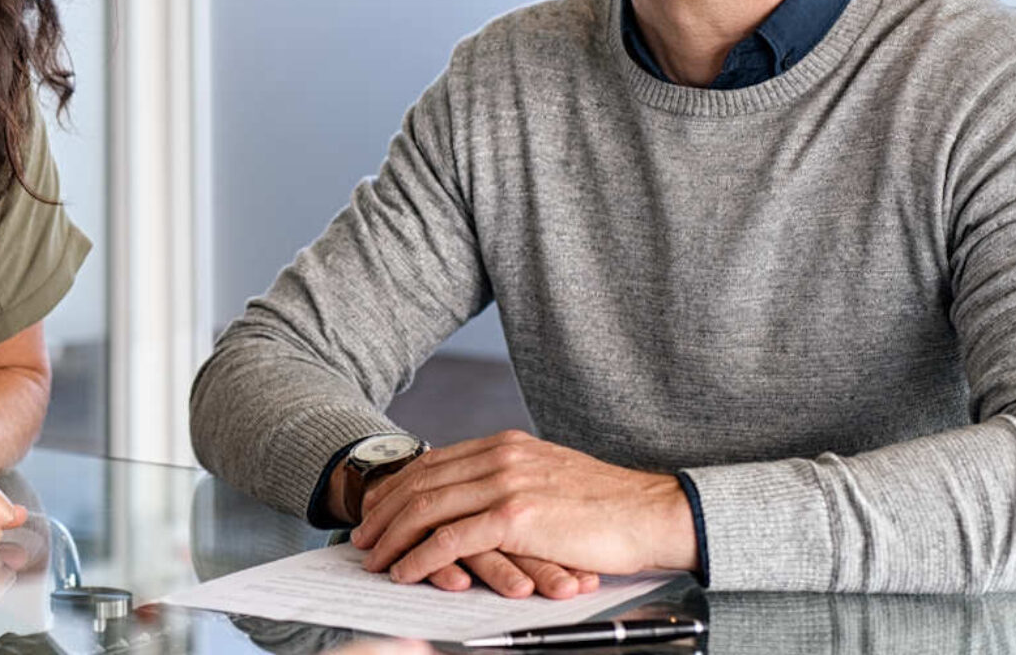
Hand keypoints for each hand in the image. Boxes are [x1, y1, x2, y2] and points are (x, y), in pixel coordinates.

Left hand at [350, 430, 694, 593]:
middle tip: (362, 538)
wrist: (653, 512)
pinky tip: (407, 571)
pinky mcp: (515, 517)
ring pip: (427, 509)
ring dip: (394, 537)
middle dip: (384, 512)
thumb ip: (512, 480)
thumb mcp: (550, 478)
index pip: (434, 463)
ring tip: (375, 559)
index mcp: (506, 445)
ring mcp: (506, 484)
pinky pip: (451, 539)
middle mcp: (500, 456)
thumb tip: (480, 499)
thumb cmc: (608, 506)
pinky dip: (420, 557)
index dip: (399, 487)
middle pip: (421, 482)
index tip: (378, 509)